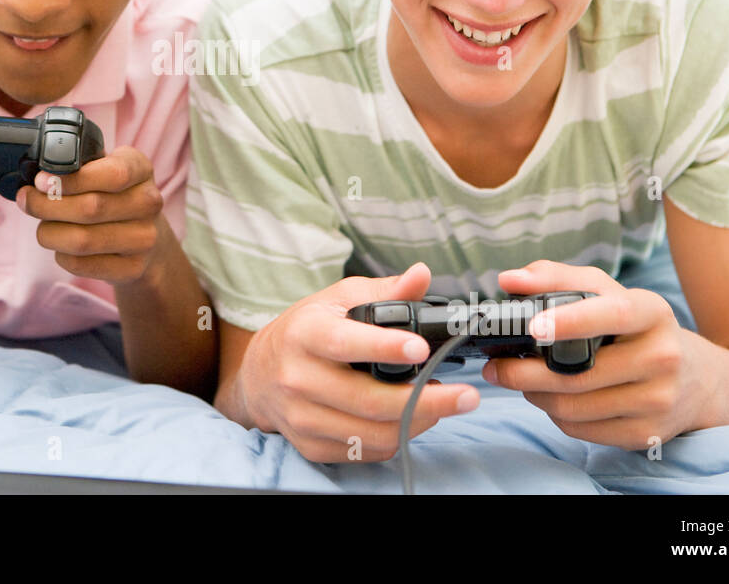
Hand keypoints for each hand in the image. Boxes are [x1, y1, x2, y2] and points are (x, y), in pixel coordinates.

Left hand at [14, 146, 164, 285]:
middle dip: (47, 205)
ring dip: (50, 233)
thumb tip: (38, 177)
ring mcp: (144, 238)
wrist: (146, 239)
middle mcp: (148, 203)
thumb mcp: (104, 169)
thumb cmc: (112, 197)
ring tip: (43, 226)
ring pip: (83, 240)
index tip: (40, 181)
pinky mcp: (132, 268)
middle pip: (90, 208)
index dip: (70, 179)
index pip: (112, 174)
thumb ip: (78, 166)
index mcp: (140, 169)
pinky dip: (62, 255)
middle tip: (27, 200)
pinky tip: (61, 246)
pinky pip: (82, 264)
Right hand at [235, 263, 481, 462]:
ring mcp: (301, 417)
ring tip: (444, 405)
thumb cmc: (307, 329)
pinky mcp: (310, 446)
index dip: (384, 348)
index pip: (344, 343)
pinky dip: (397, 437)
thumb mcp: (339, 299)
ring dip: (418, 422)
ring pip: (372, 433)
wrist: (260, 374)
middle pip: (368, 400)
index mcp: (304, 334)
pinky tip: (413, 418)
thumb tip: (422, 276)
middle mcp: (298, 378)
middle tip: (468, 396)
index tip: (422, 349)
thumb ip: (385, 291)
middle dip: (426, 400)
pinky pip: (364, 451)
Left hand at [483, 260, 711, 448]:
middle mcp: (662, 357)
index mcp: (652, 313)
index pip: (612, 314)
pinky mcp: (648, 434)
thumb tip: (509, 280)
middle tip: (496, 366)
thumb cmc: (635, 328)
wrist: (695, 379)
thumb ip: (556, 278)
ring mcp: (658, 400)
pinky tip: (554, 399)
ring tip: (524, 380)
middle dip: (523, 371)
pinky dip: (556, 416)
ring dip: (534, 395)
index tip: (532, 327)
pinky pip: (581, 430)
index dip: (570, 321)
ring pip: (573, 406)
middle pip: (577, 373)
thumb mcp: (606, 293)